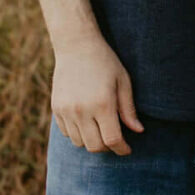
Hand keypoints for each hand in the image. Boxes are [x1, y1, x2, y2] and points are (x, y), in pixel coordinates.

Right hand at [50, 31, 142, 154]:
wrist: (76, 45)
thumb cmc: (105, 62)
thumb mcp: (123, 81)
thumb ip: (128, 109)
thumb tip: (138, 131)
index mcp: (102, 104)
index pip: (112, 140)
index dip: (122, 149)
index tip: (127, 149)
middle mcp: (82, 110)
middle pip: (95, 146)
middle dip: (108, 147)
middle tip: (115, 140)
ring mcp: (66, 110)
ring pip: (80, 142)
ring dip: (92, 141)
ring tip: (100, 129)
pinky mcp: (56, 108)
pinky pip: (67, 133)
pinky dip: (78, 133)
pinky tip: (86, 122)